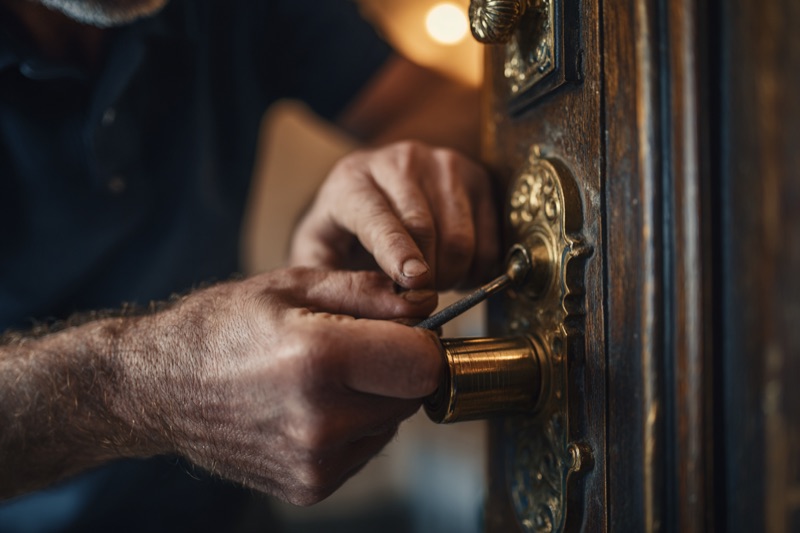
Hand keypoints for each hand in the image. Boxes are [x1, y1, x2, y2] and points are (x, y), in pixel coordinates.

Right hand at [121, 268, 441, 504]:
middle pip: (413, 395)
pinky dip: (354, 425)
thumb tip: (425, 300)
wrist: (157, 388)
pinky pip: (364, 449)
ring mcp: (314, 462)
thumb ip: (366, 291)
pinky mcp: (309, 487)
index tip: (407, 329)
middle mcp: (321, 421)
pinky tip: (313, 404)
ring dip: (377, 397)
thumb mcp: (290, 285)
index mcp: (318, 359)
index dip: (424, 340)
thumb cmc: (220, 327)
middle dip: (399, 366)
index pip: (423, 362)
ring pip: (392, 423)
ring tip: (325, 375)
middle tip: (358, 346)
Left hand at [289, 141, 499, 290]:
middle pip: (424, 228)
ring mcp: (442, 163)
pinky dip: (476, 268)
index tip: (413, 283)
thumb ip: (332, 282)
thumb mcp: (318, 256)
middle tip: (418, 298)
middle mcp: (399, 160)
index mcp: (352, 179)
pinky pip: (489, 239)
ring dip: (452, 274)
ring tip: (434, 281)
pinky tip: (455, 267)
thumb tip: (371, 306)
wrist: (375, 192)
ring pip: (460, 236)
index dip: (397, 252)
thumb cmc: (343, 233)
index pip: (378, 217)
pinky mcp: (477, 176)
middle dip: (425, 276)